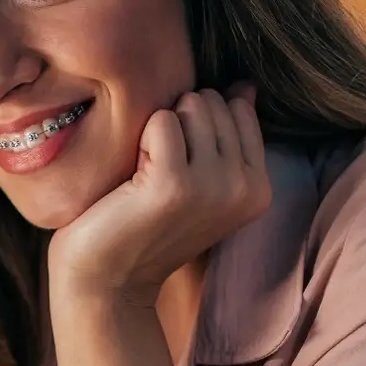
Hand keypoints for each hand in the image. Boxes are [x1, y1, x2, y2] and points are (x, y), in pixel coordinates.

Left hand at [48, 86, 268, 303]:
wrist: (106, 280)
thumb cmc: (145, 224)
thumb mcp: (200, 181)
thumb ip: (227, 134)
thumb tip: (244, 85)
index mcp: (259, 188)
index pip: (238, 110)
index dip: (196, 123)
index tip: (177, 163)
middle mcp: (244, 188)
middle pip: (213, 103)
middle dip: (179, 122)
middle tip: (155, 169)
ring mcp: (213, 186)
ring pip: (191, 106)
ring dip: (158, 129)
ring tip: (146, 172)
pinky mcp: (173, 184)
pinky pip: (161, 121)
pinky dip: (140, 138)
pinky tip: (133, 175)